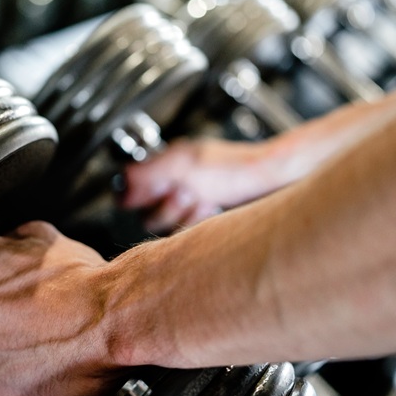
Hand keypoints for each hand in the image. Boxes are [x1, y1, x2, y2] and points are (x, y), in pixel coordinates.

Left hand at [0, 221, 124, 395]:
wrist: (110, 317)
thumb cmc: (76, 279)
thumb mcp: (33, 237)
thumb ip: (2, 249)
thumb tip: (5, 253)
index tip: (0, 296)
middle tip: (24, 318)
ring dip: (7, 354)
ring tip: (41, 340)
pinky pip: (7, 388)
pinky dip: (25, 380)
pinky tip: (46, 362)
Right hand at [120, 137, 281, 233]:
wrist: (273, 181)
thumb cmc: (236, 168)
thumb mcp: (185, 164)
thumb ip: (149, 172)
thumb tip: (122, 179)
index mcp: (166, 164)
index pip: (130, 188)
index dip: (138, 196)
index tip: (154, 194)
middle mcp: (175, 182)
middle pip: (146, 213)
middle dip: (167, 206)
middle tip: (186, 193)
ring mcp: (190, 200)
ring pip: (166, 225)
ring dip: (183, 214)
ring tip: (201, 200)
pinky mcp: (203, 216)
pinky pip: (185, 231)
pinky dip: (197, 222)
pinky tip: (211, 210)